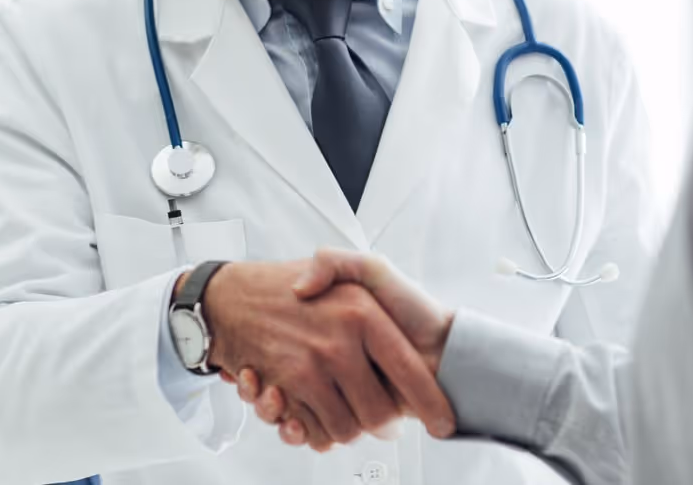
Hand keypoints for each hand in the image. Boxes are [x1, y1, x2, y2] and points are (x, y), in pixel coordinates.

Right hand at [195, 260, 451, 451]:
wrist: (249, 300)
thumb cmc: (312, 287)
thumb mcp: (354, 261)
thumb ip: (358, 267)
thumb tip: (334, 300)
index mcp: (363, 314)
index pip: (408, 370)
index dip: (429, 403)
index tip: (444, 424)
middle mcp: (338, 343)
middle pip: (378, 415)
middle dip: (383, 425)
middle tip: (386, 421)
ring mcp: (309, 367)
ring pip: (345, 429)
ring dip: (347, 430)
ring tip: (348, 415)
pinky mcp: (284, 387)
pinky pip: (307, 429)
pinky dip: (309, 431)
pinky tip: (306, 416)